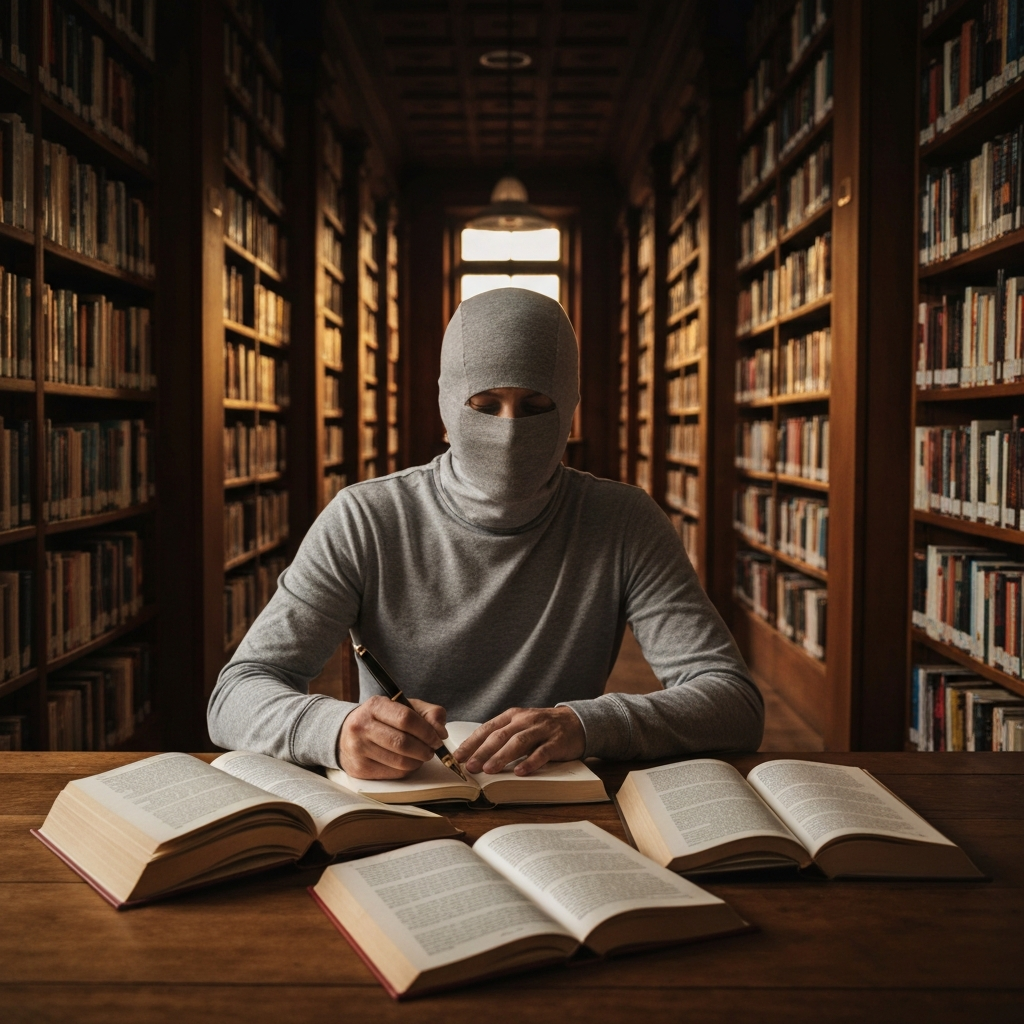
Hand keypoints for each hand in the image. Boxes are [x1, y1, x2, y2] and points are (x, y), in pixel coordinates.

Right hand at [339, 695, 447, 779]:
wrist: (346, 733)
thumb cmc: (382, 719)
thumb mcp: (404, 707)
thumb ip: (428, 713)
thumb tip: (440, 731)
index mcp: (374, 705)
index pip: (406, 719)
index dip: (427, 731)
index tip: (437, 738)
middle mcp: (362, 726)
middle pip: (403, 743)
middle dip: (424, 749)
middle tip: (432, 750)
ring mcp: (358, 749)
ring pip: (399, 762)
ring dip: (418, 761)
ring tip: (421, 755)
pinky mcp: (359, 769)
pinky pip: (393, 774)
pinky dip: (406, 770)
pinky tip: (407, 762)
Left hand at [453, 707, 585, 776]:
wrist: (576, 721)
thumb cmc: (543, 727)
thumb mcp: (521, 725)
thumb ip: (503, 735)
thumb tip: (476, 754)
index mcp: (513, 716)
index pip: (488, 728)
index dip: (472, 742)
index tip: (458, 756)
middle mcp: (525, 720)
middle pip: (500, 736)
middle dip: (483, 751)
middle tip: (470, 766)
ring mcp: (541, 730)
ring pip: (518, 742)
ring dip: (502, 756)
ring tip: (489, 770)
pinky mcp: (556, 741)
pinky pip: (542, 752)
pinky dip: (530, 762)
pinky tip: (520, 772)